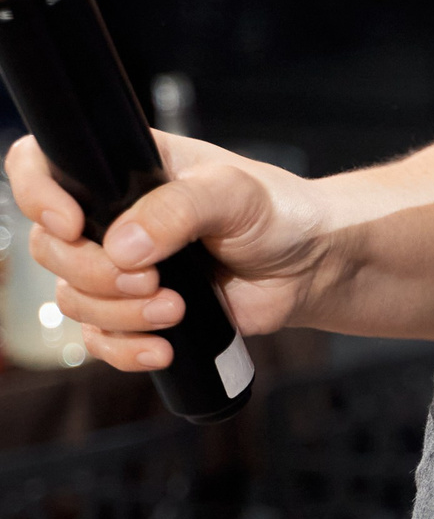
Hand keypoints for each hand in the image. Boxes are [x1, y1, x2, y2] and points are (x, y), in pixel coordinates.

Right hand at [7, 132, 331, 371]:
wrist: (312, 265)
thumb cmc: (277, 213)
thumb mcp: (233, 194)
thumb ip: (178, 209)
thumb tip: (122, 247)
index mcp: (122, 172)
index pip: (41, 168)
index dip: (37, 195)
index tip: (72, 225)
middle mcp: (110, 219)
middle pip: (50, 249)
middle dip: (92, 273)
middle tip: (151, 279)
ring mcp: (122, 269)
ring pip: (74, 299)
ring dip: (118, 314)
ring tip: (177, 308)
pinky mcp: (140, 313)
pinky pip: (101, 341)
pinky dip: (125, 350)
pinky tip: (163, 349)